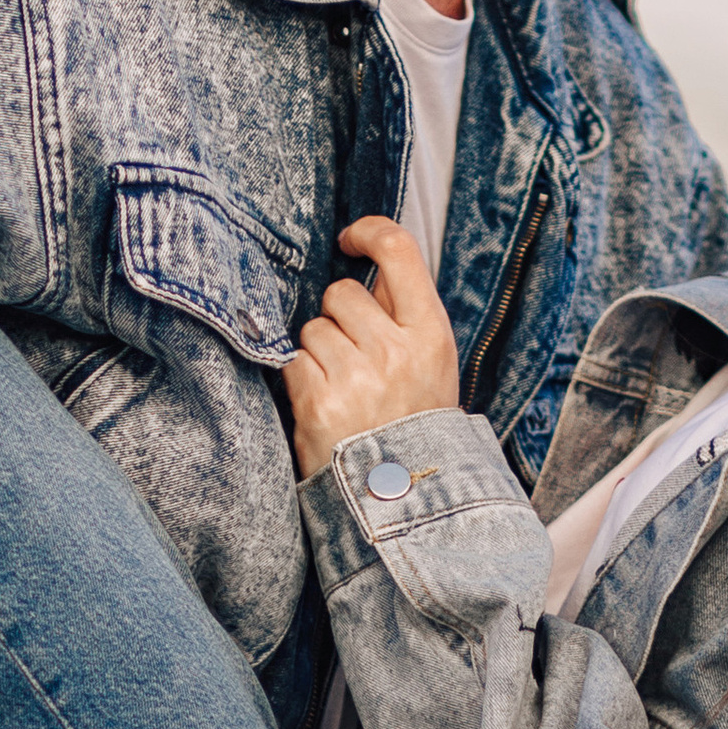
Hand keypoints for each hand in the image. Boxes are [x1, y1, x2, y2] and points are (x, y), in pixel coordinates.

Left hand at [283, 216, 460, 478]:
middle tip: (355, 358)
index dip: (369, 232)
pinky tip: (325, 406)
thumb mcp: (433, 364)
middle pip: (341, 293)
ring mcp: (357, 377)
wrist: (403, 496)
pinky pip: (294, 362)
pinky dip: (302, 381)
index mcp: (431, 334)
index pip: (398, 250)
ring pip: (313, 329)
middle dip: (338, 318)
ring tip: (344, 390)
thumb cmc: (414, 423)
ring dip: (320, 354)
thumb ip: (405, 314)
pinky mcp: (319, 403)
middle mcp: (395, 350)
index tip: (351, 240)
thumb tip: (370, 260)